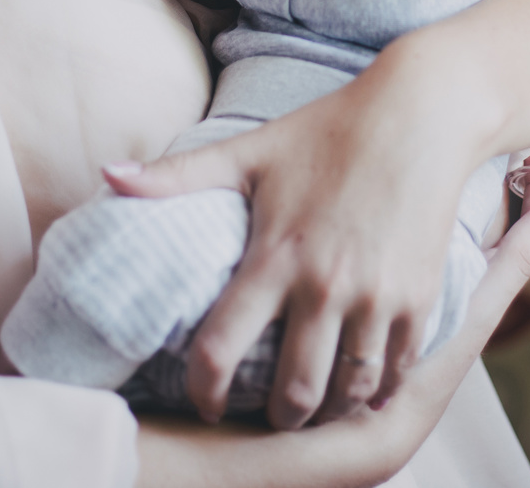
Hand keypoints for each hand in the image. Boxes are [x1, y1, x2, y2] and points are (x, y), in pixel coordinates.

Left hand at [103, 49, 504, 429]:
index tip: (207, 402)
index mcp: (275, 256)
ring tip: (317, 403)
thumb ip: (178, 175)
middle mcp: (326, 285)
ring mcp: (378, 296)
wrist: (422, 113)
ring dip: (331, 408)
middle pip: (295, 392)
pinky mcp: (422, 295)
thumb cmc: (329, 130)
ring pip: (350, 390)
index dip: (205, 392)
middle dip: (278, 415)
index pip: (222, 350)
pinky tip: (366, 385)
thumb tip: (107, 175)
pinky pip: (398, 369)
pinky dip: (380, 387)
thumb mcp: (251, 150)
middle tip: (270, 411)